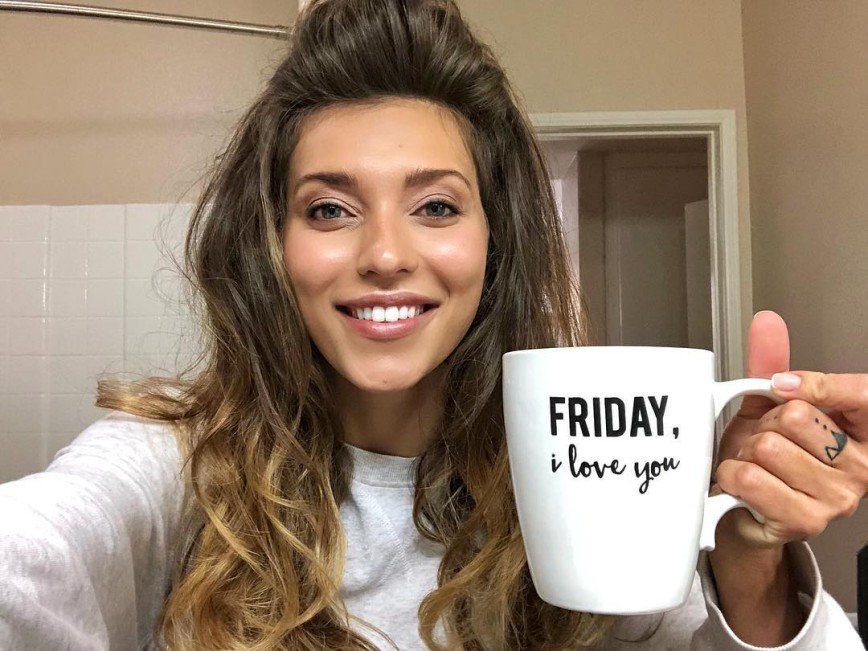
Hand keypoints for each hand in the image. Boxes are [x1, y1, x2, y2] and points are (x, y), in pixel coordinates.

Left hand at [705, 310, 867, 645]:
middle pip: (798, 416)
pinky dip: (732, 474)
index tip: (782, 387)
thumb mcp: (768, 406)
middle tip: (765, 441)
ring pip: (769, 446)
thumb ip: (772, 364)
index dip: (813, 384)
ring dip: (746, 452)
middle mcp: (861, 467)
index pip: (858, 393)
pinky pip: (750, 477)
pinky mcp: (804, 521)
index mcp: (863, 432)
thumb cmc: (764, 458)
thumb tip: (767, 323)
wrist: (743, 508)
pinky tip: (743, 483)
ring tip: (754, 463)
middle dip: (766, 423)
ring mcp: (836, 498)